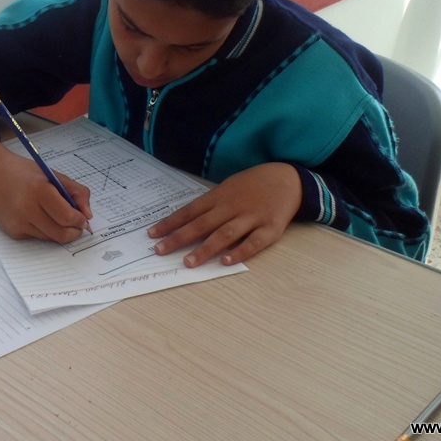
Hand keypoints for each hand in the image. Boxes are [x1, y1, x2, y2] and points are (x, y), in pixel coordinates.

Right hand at [0, 137, 92, 243]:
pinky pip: (36, 237)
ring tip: (53, 214)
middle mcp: (27, 209)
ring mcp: (18, 222)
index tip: (83, 217)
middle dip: (74, 231)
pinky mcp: (12, 231)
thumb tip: (88, 215)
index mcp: (40, 191)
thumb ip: (76, 192)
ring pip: (50, 238)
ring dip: (58, 230)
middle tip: (76, 224)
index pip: (67, 217)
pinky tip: (35, 215)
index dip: (80, 220)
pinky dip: (43, 230)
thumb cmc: (23, 172)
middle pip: (61, 234)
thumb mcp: (52, 174)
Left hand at [147, 162, 301, 266]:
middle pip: (202, 224)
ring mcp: (252, 217)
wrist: (288, 178)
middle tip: (160, 250)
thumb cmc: (253, 185)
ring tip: (188, 262)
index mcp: (219, 196)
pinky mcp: (270, 228)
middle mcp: (232, 206)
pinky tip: (226, 261)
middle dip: (179, 237)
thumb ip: (211, 204)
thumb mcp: (229, 187)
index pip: (189, 211)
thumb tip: (186, 221)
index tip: (152, 234)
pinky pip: (253, 242)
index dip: (170, 223)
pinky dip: (239, 251)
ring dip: (205, 249)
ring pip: (224, 234)